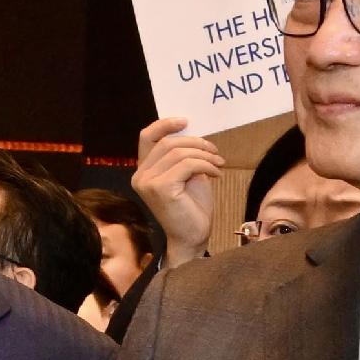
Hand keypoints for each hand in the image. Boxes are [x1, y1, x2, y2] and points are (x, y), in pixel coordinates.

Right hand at [131, 116, 221, 267]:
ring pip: (179, 152)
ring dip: (205, 155)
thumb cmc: (191, 208)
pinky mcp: (161, 188)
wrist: (192, 237)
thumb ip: (183, 156)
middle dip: (196, 142)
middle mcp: (140, 175)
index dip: (165, 124)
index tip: (186, 121)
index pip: (146, 137)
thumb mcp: (187, 175)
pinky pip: (187, 164)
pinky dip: (206, 165)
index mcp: (144, 170)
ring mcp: (148, 182)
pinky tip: (216, 174)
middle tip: (215, 152)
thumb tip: (194, 134)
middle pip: (167, 142)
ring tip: (218, 165)